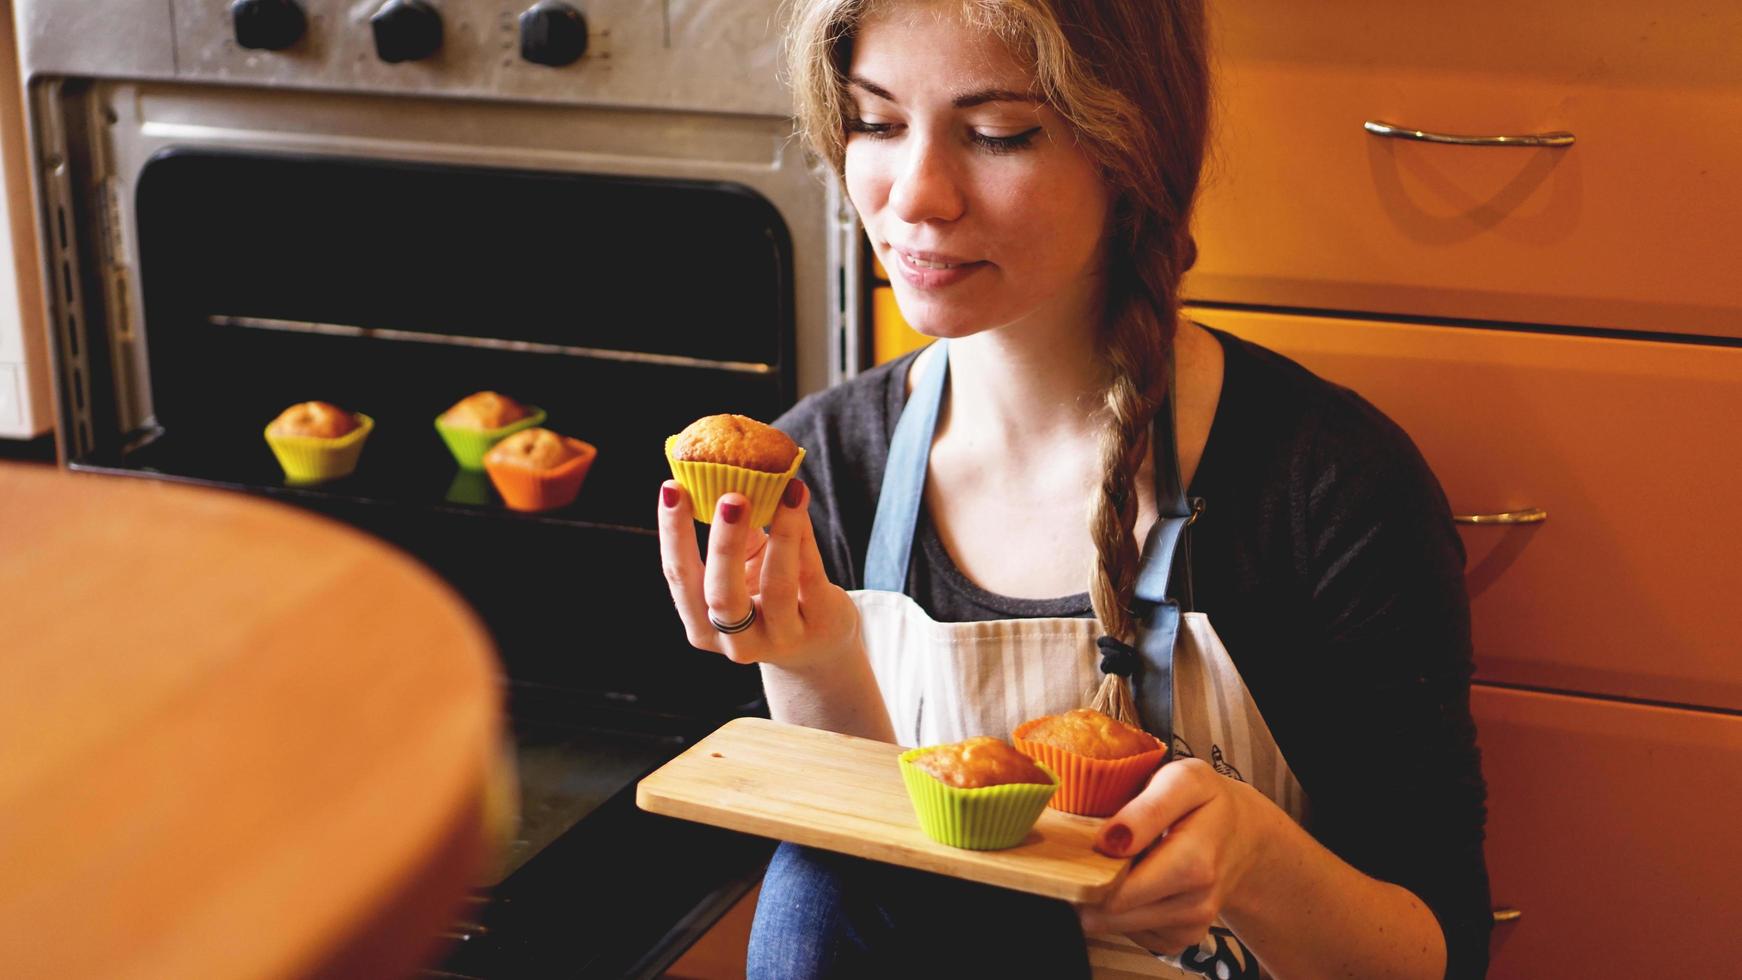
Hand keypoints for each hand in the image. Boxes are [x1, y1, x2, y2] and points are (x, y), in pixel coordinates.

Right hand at [657, 479, 859, 669]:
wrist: (819, 642)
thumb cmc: (768, 595)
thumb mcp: (742, 571)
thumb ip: (733, 534)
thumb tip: (725, 473)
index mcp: (703, 627)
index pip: (680, 578)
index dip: (673, 534)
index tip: (672, 489)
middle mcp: (738, 642)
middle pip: (722, 595)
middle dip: (724, 544)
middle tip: (731, 498)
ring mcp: (781, 638)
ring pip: (776, 586)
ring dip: (781, 533)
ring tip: (786, 490)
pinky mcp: (820, 625)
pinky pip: (810, 576)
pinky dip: (804, 536)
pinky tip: (800, 503)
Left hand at [1077, 758, 1283, 950]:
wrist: (1244, 836)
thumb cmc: (1208, 802)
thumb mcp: (1184, 781)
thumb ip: (1147, 809)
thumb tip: (1108, 842)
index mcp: (1194, 862)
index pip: (1120, 892)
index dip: (1088, 874)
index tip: (1081, 851)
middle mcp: (1196, 901)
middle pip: (1113, 914)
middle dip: (1093, 885)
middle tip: (1095, 853)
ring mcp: (1190, 924)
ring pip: (1118, 925)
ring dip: (1108, 897)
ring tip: (1124, 863)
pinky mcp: (1182, 938)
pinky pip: (1133, 933)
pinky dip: (1126, 909)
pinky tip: (1139, 881)